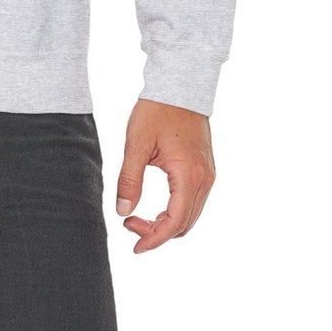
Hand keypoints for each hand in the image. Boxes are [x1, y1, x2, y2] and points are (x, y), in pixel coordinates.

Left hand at [113, 98, 215, 253]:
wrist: (180, 85)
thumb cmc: (157, 110)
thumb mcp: (136, 144)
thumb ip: (129, 179)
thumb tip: (122, 211)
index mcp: (189, 175)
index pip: (174, 223)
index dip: (154, 239)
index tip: (134, 245)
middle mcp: (205, 180)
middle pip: (185, 225)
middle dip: (157, 233)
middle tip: (129, 224)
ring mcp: (209, 175)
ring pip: (191, 216)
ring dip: (167, 224)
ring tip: (139, 217)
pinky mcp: (206, 170)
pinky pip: (194, 202)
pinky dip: (176, 212)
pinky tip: (156, 207)